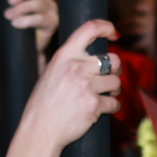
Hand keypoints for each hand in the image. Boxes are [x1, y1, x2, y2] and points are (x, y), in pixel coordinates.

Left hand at [0, 0, 59, 54]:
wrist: (15, 47)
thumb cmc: (7, 22)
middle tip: (9, 0)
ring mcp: (50, 8)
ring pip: (40, 3)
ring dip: (22, 8)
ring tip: (8, 16)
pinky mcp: (52, 23)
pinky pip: (42, 19)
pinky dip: (28, 20)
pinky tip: (17, 24)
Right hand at [1, 18, 121, 156]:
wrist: (40, 130)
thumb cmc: (43, 103)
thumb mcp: (51, 72)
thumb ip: (69, 62)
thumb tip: (92, 57)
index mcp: (65, 55)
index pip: (90, 29)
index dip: (106, 27)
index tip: (113, 32)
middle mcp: (77, 67)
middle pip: (113, 59)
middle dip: (116, 69)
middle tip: (109, 77)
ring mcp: (87, 86)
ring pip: (116, 82)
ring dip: (114, 90)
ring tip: (104, 95)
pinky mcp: (94, 105)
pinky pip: (115, 103)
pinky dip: (112, 107)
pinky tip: (101, 110)